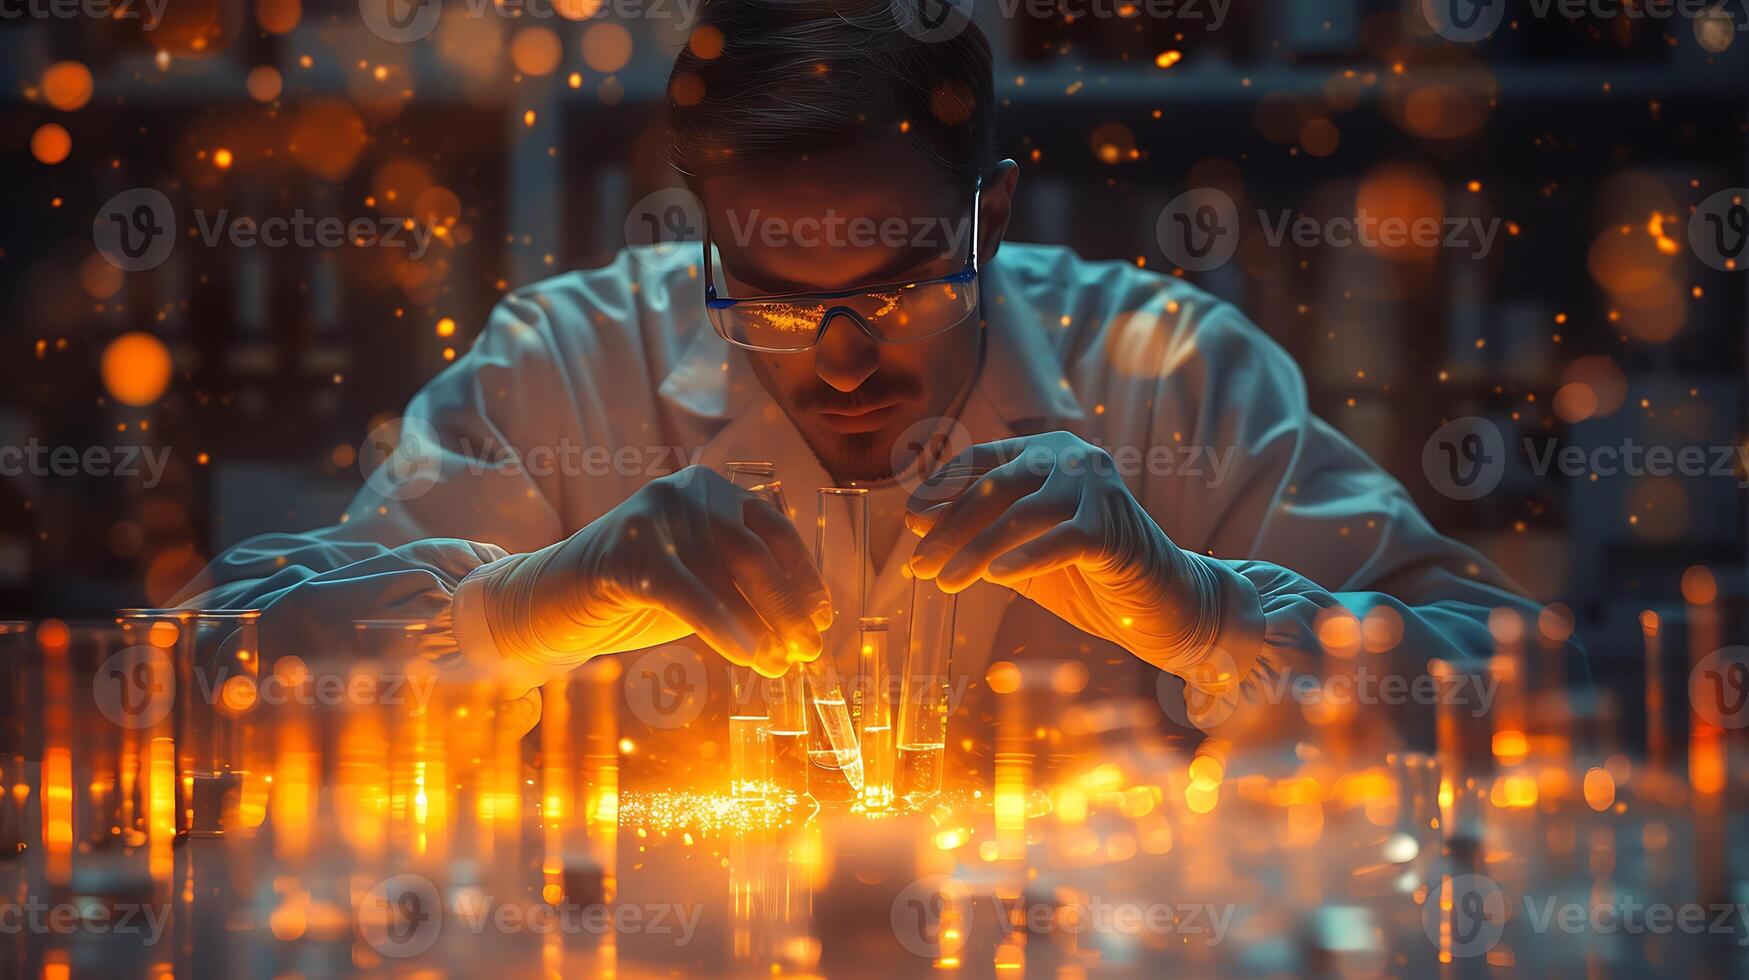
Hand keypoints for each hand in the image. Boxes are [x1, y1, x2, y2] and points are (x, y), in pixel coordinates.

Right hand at [483, 467, 830, 676]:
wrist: (546, 604)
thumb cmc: (633, 597)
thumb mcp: (701, 583)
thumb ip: (743, 588)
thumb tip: (804, 627)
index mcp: (712, 490)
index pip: (776, 531)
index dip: (805, 578)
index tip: (822, 621)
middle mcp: (686, 491)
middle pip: (757, 554)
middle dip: (789, 608)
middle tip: (807, 653)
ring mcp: (653, 515)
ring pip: (728, 574)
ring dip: (762, 627)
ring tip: (778, 665)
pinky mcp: (625, 552)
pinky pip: (687, 592)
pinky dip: (723, 625)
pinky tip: (746, 655)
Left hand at [905, 432, 1234, 677]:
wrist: (1162, 607)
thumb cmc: (1089, 579)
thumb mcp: (1022, 554)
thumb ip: (980, 534)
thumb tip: (919, 522)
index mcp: (1048, 454)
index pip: (982, 460)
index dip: (941, 487)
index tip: (911, 519)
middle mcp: (1073, 459)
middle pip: (995, 486)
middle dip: (949, 527)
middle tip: (918, 565)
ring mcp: (1097, 490)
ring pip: (1021, 514)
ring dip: (975, 551)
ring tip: (943, 582)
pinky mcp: (1115, 530)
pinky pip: (1062, 540)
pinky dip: (1027, 558)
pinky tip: (997, 578)